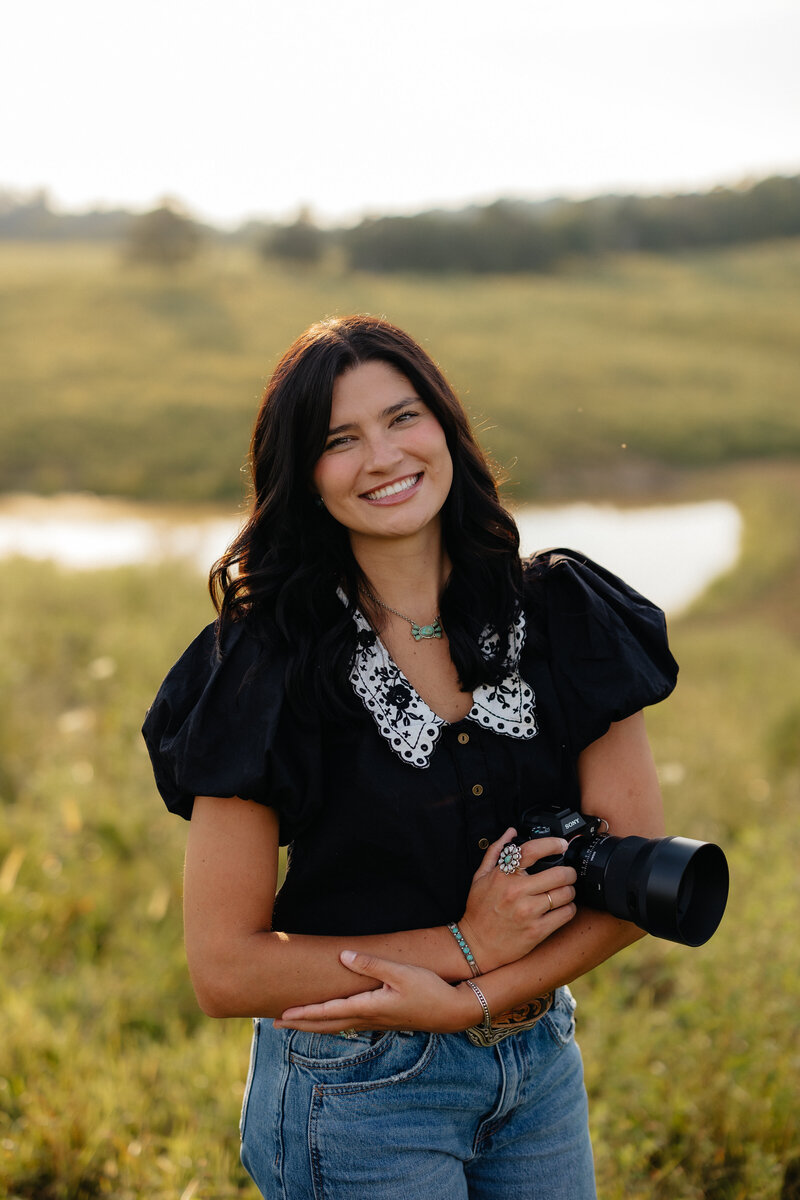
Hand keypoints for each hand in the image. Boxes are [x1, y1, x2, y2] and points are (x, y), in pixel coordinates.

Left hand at [274, 950, 479, 1034]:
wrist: (454, 1011)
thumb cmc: (430, 989)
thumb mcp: (402, 972)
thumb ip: (372, 965)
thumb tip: (343, 956)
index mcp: (369, 1007)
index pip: (328, 1012)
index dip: (303, 1014)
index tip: (281, 1017)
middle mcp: (369, 1018)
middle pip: (327, 1024)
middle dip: (301, 1024)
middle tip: (274, 1025)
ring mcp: (377, 1021)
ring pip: (338, 1026)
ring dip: (315, 1025)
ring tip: (297, 1023)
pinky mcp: (385, 1019)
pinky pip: (350, 1023)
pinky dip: (333, 1022)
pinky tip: (333, 1019)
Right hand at [458, 827, 576, 972]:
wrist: (475, 945)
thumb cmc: (479, 910)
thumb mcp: (480, 876)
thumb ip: (496, 851)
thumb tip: (512, 832)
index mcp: (503, 875)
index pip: (532, 851)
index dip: (552, 844)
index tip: (561, 845)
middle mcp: (516, 892)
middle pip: (558, 873)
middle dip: (569, 872)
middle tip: (568, 873)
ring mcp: (528, 912)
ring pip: (565, 894)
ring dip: (570, 890)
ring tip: (566, 891)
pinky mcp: (536, 931)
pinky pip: (565, 914)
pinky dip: (569, 908)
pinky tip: (563, 907)